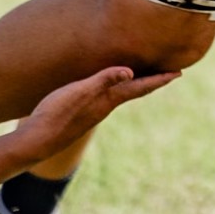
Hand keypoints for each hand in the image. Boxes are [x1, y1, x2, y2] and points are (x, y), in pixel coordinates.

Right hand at [16, 67, 178, 159]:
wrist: (36, 141)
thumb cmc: (56, 114)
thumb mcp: (79, 92)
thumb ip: (103, 80)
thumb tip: (131, 72)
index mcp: (108, 100)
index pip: (139, 87)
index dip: (159, 79)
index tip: (178, 73)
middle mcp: (105, 106)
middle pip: (135, 91)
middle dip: (153, 81)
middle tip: (170, 73)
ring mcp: (94, 111)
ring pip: (122, 94)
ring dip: (137, 84)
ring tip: (145, 76)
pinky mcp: (81, 112)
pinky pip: (108, 97)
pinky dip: (118, 88)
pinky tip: (110, 88)